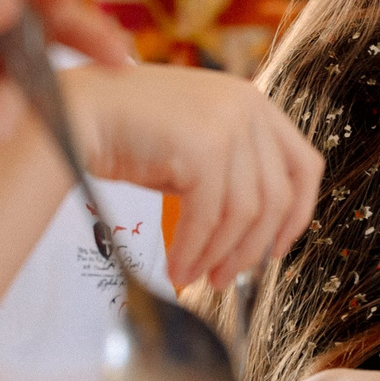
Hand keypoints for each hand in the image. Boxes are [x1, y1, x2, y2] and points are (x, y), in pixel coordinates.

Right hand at [60, 64, 323, 289]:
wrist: (75, 112)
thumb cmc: (128, 134)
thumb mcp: (195, 145)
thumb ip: (232, 172)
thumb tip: (256, 234)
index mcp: (253, 101)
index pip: (304, 164)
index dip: (298, 214)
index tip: (276, 249)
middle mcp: (247, 105)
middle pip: (277, 197)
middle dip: (252, 248)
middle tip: (225, 279)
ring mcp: (228, 122)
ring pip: (245, 213)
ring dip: (219, 255)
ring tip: (196, 277)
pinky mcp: (204, 145)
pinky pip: (210, 217)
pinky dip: (195, 251)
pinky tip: (178, 269)